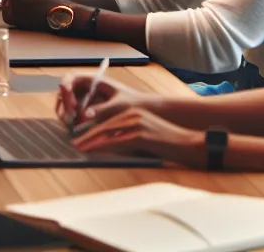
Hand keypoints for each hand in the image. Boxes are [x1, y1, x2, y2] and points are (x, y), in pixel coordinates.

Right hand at [56, 71, 150, 131]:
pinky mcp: (84, 113)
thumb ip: (103, 109)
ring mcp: (83, 101)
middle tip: (70, 117)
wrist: (142, 111)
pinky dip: (71, 122)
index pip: (71, 78)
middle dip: (64, 104)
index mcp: (93, 81)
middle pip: (64, 92)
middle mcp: (85, 89)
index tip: (69, 98)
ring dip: (66, 114)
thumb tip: (85, 115)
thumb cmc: (133, 103)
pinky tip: (77, 128)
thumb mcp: (120, 105)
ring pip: (65, 105)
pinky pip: (71, 116)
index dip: (66, 87)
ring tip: (73, 125)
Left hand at [71, 106, 203, 165]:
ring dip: (92, 140)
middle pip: (105, 124)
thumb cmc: (167, 143)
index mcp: (134, 113)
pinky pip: (117, 140)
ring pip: (108, 132)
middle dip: (88, 134)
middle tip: (75, 142)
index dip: (93, 129)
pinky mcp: (141, 134)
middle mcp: (133, 115)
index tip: (81, 136)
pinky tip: (94, 150)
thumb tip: (107, 144)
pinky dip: (103, 145)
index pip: (108, 120)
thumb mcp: (144, 136)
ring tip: (80, 147)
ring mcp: (137, 123)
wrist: (188, 144)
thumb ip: (127, 136)